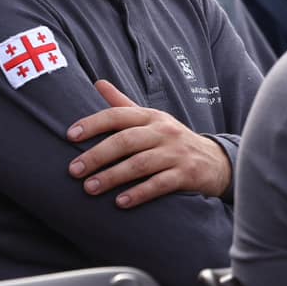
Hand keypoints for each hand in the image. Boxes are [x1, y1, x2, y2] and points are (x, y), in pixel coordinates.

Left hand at [67, 80, 231, 205]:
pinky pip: (160, 184)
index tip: (70, 136)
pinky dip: (139, 193)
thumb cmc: (173, 140)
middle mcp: (163, 131)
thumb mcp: (151, 119)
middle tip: (74, 170)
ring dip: (113, 177)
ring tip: (90, 188)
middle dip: (97, 155)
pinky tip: (121, 202)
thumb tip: (98, 83)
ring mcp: (176, 153)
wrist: (216, 161)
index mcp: (151, 116)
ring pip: (140, 164)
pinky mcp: (186, 175)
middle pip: (126, 140)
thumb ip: (124, 104)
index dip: (93, 124)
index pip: (118, 115)